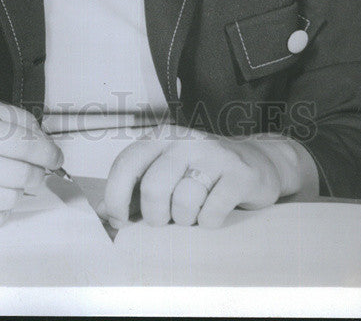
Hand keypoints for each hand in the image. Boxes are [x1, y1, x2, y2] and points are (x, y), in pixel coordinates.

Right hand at [0, 100, 63, 231]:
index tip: (55, 156)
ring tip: (4, 181)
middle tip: (35, 170)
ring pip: (11, 198)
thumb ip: (11, 118)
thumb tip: (43, 140)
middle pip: (21, 174)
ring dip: (16, 191)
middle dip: (36, 173)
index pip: (21, 141)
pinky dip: (0, 209)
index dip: (46, 150)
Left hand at [101, 131, 310, 229]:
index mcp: (160, 137)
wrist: (256, 162)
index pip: (126, 164)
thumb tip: (103, 215)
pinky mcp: (238, 174)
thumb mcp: (166, 172)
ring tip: (194, 211)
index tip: (121, 219)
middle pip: (153, 188)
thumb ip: (134, 191)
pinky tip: (214, 211)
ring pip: (184, 203)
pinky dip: (209, 222)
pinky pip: (212, 212)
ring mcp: (213, 155)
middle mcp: (184, 140)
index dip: (116, 197)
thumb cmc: (201, 172)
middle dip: (156, 216)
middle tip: (167, 219)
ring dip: (186, 219)